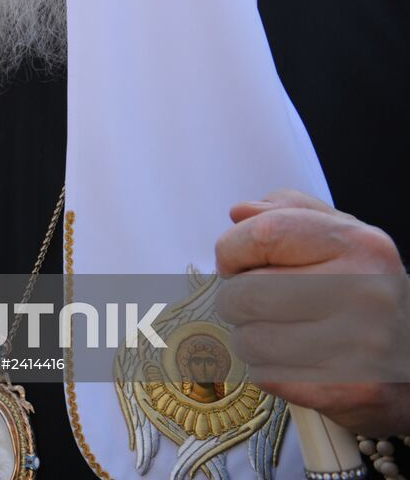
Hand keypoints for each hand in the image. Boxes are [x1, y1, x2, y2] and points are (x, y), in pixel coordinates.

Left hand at [215, 189, 409, 432]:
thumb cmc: (368, 292)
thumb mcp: (342, 237)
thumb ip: (290, 214)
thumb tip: (240, 213)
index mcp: (360, 245)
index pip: (264, 233)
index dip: (232, 249)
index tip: (235, 262)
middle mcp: (365, 293)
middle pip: (246, 293)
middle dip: (236, 300)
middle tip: (254, 304)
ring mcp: (359, 346)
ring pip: (249, 340)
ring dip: (250, 337)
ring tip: (278, 332)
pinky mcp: (346, 389)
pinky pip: (266, 374)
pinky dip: (267, 368)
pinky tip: (295, 360)